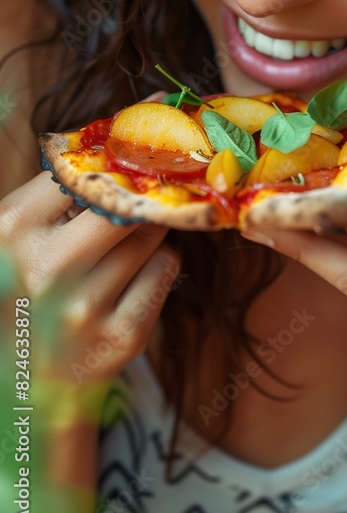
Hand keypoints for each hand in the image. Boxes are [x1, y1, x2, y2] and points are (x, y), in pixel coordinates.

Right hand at [0, 91, 180, 386]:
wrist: (20, 392)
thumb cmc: (20, 298)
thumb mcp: (15, 239)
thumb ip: (55, 194)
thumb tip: (122, 130)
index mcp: (10, 231)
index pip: (82, 169)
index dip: (117, 145)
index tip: (146, 119)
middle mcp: (45, 267)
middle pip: (124, 199)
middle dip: (140, 192)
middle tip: (149, 186)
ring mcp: (84, 307)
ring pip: (151, 233)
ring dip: (148, 232)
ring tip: (120, 249)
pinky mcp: (121, 338)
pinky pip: (165, 270)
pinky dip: (157, 266)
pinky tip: (129, 281)